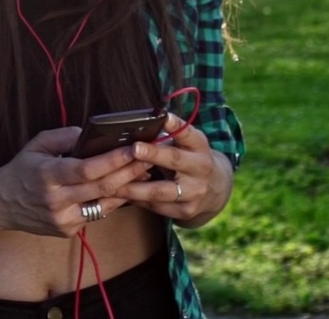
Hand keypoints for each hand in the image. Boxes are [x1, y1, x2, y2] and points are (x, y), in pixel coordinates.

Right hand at [0, 126, 151, 237]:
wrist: (0, 204)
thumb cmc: (21, 169)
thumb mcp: (37, 144)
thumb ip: (65, 137)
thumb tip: (93, 134)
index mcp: (48, 176)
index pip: (87, 169)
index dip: (113, 160)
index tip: (133, 148)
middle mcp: (57, 201)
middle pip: (102, 187)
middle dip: (130, 172)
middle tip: (150, 158)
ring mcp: (63, 220)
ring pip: (105, 205)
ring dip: (128, 188)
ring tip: (145, 172)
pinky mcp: (68, 231)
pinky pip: (97, 214)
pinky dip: (111, 200)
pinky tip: (123, 188)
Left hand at [113, 113, 233, 227]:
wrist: (215, 188)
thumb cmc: (190, 158)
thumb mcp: (187, 143)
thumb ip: (168, 136)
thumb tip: (136, 126)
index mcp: (199, 146)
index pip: (187, 133)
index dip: (176, 125)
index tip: (163, 116)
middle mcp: (200, 168)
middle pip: (174, 160)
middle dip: (153, 154)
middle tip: (134, 149)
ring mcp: (195, 191)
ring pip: (160, 190)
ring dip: (135, 187)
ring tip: (113, 183)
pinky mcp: (186, 210)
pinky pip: (157, 206)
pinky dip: (138, 200)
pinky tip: (121, 196)